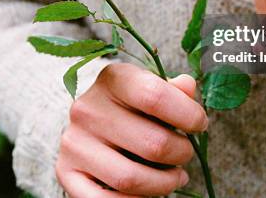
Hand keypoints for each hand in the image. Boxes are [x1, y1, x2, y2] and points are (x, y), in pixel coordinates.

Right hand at [56, 63, 207, 196]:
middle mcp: (87, 108)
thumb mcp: (150, 88)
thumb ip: (172, 89)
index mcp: (112, 79)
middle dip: (181, 154)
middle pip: (152, 143)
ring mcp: (74, 142)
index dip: (188, 115)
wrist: (90, 121)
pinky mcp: (65, 171)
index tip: (199, 124)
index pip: (155, 95)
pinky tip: (150, 193)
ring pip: (131, 178)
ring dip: (164, 184)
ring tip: (176, 176)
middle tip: (186, 154)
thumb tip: (188, 87)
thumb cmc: (131, 104)